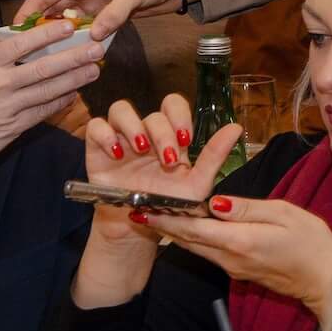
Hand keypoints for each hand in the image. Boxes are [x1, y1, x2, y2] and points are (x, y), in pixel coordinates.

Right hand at [0, 0, 181, 41]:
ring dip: (49, 28)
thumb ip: (113, 14)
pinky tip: (62, 51)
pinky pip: (76, 23)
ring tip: (35, 49)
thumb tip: (92, 37)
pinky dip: (69, 35)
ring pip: (59, 12)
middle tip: (17, 37)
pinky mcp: (98, 9)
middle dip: (31, 14)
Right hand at [0, 23, 108, 180]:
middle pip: (42, 68)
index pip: (20, 44)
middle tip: (97, 48)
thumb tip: (19, 43)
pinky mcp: (9, 130)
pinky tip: (74, 94)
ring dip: (75, 80)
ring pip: (47, 91)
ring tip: (94, 69)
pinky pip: (41, 113)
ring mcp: (4, 109)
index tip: (69, 27)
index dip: (47, 34)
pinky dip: (60, 102)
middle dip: (74, 57)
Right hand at [71, 98, 242, 307]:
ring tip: (141, 150)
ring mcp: (121, 138)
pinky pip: (96, 126)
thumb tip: (236, 128)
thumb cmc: (169, 203)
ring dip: (133, 126)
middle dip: (162, 132)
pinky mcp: (97, 148)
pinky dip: (105, 135)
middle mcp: (146, 132)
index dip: (179, 115)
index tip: (186, 140)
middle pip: (153, 112)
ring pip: (121, 109)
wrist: (138, 225)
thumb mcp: (196, 184)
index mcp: (170, 136)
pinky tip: (117, 154)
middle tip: (168, 158)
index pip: (173, 105)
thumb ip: (214, 156)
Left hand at [147, 196, 331, 318]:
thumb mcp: (284, 214)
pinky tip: (187, 229)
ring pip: (196, 247)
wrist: (324, 279)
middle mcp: (229, 257)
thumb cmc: (311, 243)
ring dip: (176, 232)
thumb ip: (247, 208)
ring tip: (155, 216)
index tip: (143, 209)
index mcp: (239, 240)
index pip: (193, 228)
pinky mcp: (239, 269)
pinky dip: (193, 239)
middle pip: (188, 240)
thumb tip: (215, 203)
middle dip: (163, 224)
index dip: (166, 218)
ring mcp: (233, 266)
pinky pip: (209, 252)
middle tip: (138, 209)